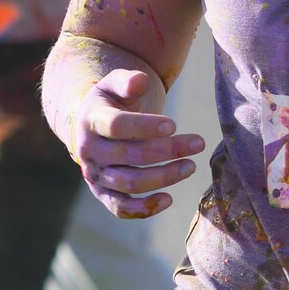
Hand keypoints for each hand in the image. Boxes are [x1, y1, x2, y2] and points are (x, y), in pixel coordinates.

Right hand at [65, 68, 204, 217]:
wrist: (93, 125)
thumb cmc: (112, 101)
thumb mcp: (116, 84)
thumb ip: (127, 81)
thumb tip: (139, 81)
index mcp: (92, 121)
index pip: (116, 126)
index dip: (145, 127)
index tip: (174, 125)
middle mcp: (90, 151)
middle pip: (129, 156)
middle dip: (167, 151)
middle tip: (198, 143)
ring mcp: (95, 174)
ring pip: (129, 183)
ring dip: (163, 177)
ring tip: (191, 166)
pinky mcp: (103, 192)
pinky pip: (120, 207)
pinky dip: (143, 208)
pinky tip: (169, 200)